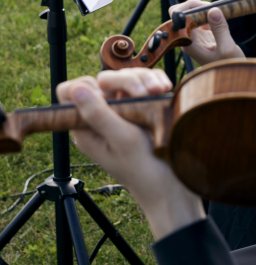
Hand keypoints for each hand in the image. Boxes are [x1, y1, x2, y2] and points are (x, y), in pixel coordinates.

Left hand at [56, 71, 203, 239]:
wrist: (175, 186)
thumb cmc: (147, 170)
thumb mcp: (122, 141)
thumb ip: (99, 115)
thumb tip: (75, 90)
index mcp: (87, 127)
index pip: (70, 93)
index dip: (87, 87)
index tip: (110, 97)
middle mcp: (103, 116)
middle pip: (104, 80)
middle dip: (128, 81)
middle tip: (147, 93)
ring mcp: (125, 110)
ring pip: (127, 77)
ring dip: (146, 80)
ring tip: (161, 92)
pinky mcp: (144, 107)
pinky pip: (146, 82)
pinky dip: (156, 81)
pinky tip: (166, 89)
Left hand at [169, 0, 244, 65]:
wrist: (233, 80)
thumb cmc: (229, 69)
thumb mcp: (227, 48)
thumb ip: (220, 29)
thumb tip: (213, 9)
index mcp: (187, 42)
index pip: (175, 16)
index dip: (188, 8)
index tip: (206, 9)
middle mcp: (187, 38)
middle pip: (181, 13)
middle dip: (195, 6)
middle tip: (212, 8)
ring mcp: (195, 36)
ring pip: (191, 14)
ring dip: (203, 9)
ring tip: (218, 12)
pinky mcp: (203, 35)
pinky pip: (201, 18)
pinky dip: (209, 13)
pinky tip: (219, 19)